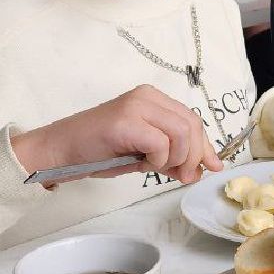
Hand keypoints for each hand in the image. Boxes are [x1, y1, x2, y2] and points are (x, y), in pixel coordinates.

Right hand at [11, 85, 221, 186]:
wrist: (61, 151)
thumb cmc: (99, 151)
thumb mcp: (143, 152)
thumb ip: (171, 155)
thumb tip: (200, 169)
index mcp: (153, 99)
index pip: (192, 120)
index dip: (206, 146)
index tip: (212, 167)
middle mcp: (147, 96)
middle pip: (192, 125)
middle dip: (194, 156)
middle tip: (184, 177)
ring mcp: (136, 106)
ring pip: (181, 133)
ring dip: (175, 159)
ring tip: (156, 168)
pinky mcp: (126, 121)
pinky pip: (161, 143)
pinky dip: (158, 159)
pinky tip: (143, 164)